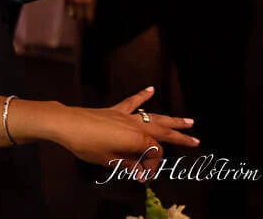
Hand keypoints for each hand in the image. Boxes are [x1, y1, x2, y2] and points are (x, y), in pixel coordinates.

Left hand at [55, 88, 196, 173]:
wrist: (65, 123)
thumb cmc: (86, 144)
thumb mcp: (107, 160)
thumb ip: (127, 165)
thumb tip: (140, 173)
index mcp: (136, 139)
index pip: (154, 153)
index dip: (152, 164)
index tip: (142, 173)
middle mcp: (135, 125)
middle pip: (163, 131)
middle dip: (180, 137)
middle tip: (197, 140)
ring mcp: (125, 115)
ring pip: (154, 116)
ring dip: (171, 119)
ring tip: (189, 120)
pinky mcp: (114, 110)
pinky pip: (131, 101)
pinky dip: (142, 95)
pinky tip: (151, 89)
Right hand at [63, 0, 96, 22]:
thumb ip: (92, 2)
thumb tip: (90, 12)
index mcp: (89, 1)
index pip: (89, 16)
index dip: (89, 20)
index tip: (89, 22)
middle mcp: (79, 1)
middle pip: (78, 17)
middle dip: (80, 18)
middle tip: (81, 18)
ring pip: (70, 13)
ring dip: (72, 14)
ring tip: (74, 14)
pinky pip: (65, 6)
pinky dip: (67, 7)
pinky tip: (69, 7)